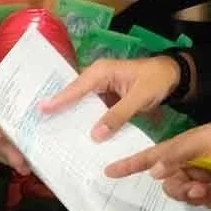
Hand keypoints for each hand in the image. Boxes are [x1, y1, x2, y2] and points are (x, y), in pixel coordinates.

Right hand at [39, 55, 185, 140]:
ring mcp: (101, 90)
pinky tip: (76, 137)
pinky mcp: (106, 100)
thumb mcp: (139, 97)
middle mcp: (97, 79)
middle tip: (36, 126)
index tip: (40, 111)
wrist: (173, 77)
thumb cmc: (156, 80)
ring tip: (50, 136)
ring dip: (70, 118)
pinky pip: (91, 111)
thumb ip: (118, 115)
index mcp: (102, 72)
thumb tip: (95, 136)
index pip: (75, 87)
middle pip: (72, 96)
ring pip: (80, 105)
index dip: (58, 100)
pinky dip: (84, 122)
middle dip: (57, 109)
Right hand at [105, 122, 210, 200]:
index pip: (154, 155)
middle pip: (171, 183)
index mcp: (188, 143)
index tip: (109, 171)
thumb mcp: (208, 140)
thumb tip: (155, 170)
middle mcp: (195, 159)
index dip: (132, 164)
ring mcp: (209, 173)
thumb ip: (179, 153)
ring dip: (203, 194)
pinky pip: (207, 202)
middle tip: (201, 186)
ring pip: (189, 195)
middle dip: (184, 188)